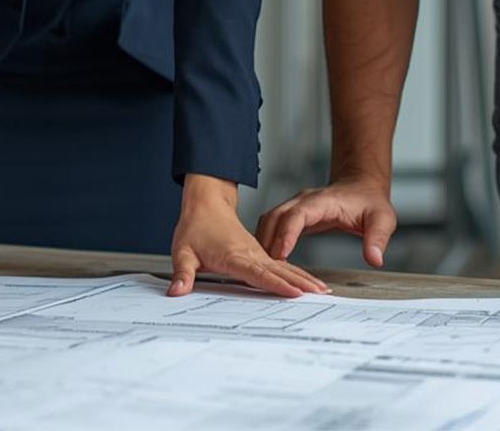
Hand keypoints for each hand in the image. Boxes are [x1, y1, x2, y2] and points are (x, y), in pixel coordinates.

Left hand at [167, 176, 330, 297]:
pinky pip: (281, 266)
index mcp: (233, 255)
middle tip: (321, 294)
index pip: (257, 273)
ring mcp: (257, 253)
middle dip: (300, 283)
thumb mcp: (182, 251)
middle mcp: (250, 253)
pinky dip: (296, 274)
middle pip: (279, 270)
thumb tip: (176, 291)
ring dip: (304, 278)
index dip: (276, 284)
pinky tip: (307, 282)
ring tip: (322, 290)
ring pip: (284, 267)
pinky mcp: (259, 254)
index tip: (294, 292)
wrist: (206, 205)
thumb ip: (182, 274)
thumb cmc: (195, 228)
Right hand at [255, 175, 397, 268]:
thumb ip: (378, 239)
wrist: (362, 188)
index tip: (280, 254)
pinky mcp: (294, 215)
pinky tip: (270, 261)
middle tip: (267, 269)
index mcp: (323, 201)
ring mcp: (297, 207)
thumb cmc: (370, 203)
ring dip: (264, 242)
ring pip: (270, 221)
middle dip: (268, 241)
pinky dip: (268, 241)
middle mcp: (304, 201)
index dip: (286, 234)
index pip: (298, 214)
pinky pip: (274, 226)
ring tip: (265, 268)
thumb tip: (375, 259)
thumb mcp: (382, 219)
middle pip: (275, 217)